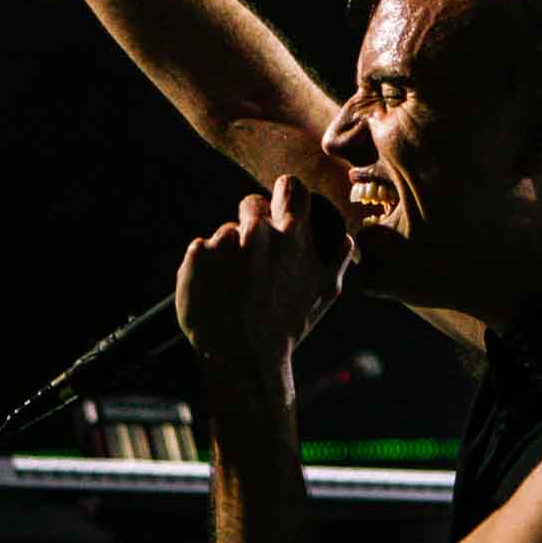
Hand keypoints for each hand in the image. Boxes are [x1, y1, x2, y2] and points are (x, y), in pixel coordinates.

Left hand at [177, 175, 351, 395]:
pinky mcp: (196, 255)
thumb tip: (345, 237)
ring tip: (236, 284)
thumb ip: (338, 257)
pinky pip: (202, 249)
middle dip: (255, 224)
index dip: (285, 195)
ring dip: (231, 250)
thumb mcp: (327, 293)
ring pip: (227, 232)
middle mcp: (257, 230)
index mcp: (292, 232)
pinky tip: (216, 290)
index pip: (289, 185)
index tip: (280, 206)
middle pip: (252, 205)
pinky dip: (207, 266)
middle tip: (255, 259)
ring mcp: (224, 241)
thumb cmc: (287, 327)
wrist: (242, 357)